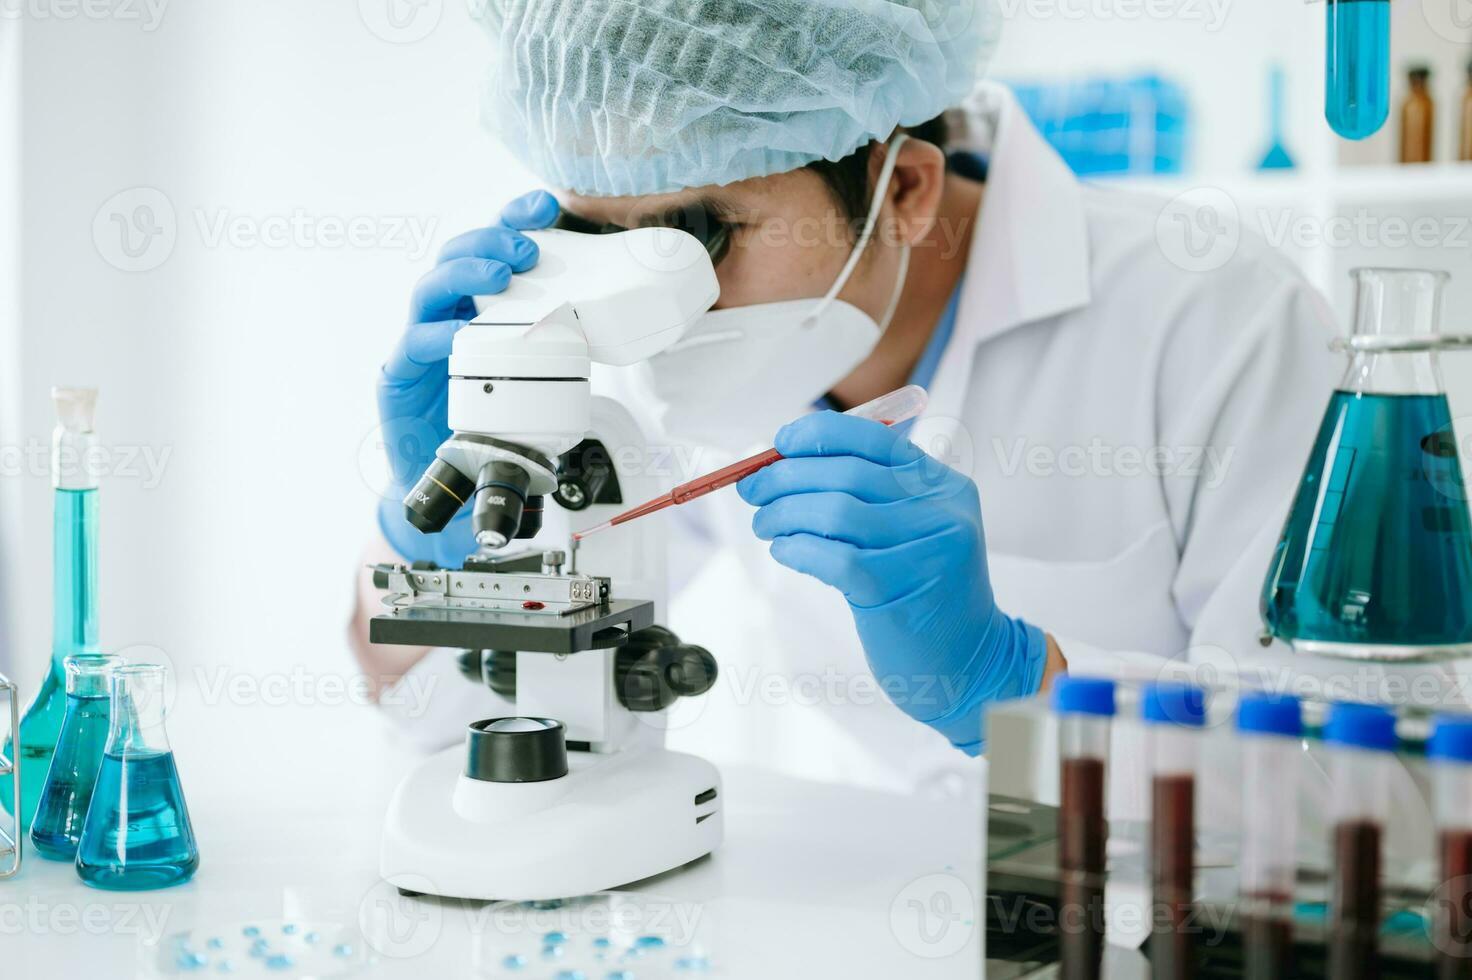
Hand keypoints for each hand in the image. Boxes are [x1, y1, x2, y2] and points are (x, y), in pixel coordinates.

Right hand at [376, 190, 558, 564]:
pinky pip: (415, 343)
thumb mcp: (529, 377)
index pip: (491, 250)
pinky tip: (461, 332)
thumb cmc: (489, 422)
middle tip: (527, 250)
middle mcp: (444, 314)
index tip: (545, 206)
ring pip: (430, 288)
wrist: (448, 483)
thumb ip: (556, 348)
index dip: (513, 220)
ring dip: (466, 274)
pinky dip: (438, 334)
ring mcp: (417, 341)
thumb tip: (612, 328)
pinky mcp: (398, 374)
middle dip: (491, 242)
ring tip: (500, 276)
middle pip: (457, 255)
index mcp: (475, 306)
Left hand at [736, 411, 1046, 752]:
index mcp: (943, 485)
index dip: (819, 435)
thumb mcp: (910, 532)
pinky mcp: (900, 588)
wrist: (967, 661)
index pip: (875, 439)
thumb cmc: (923, 592)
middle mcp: (941, 511)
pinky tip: (784, 552)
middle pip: (848, 473)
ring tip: (765, 525)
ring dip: (785, 514)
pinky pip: (833, 557)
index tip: (780, 444)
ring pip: (836, 512)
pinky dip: (797, 550)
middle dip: (787, 477)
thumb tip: (786, 464)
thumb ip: (864, 496)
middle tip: (755, 490)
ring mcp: (925, 549)